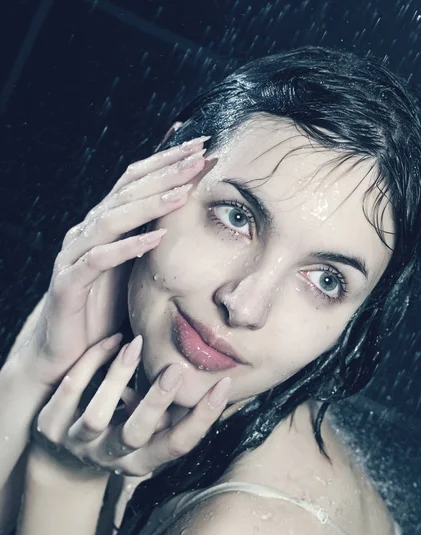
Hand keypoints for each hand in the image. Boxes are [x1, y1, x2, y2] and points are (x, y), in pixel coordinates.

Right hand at [17, 135, 209, 387]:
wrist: (66, 350)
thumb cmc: (104, 309)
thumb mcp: (135, 271)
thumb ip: (153, 243)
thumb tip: (194, 221)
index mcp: (106, 225)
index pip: (138, 182)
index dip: (168, 162)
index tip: (204, 147)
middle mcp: (89, 232)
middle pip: (128, 191)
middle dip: (166, 171)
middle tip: (200, 154)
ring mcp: (76, 255)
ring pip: (112, 219)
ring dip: (150, 204)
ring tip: (184, 191)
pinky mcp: (69, 283)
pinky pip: (98, 260)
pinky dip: (127, 248)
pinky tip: (155, 239)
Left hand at [32, 334, 230, 477]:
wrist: (62, 456)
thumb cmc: (120, 429)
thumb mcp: (147, 427)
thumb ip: (171, 410)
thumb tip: (209, 376)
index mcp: (142, 460)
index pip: (178, 445)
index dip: (204, 418)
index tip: (224, 384)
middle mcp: (110, 457)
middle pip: (136, 435)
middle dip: (156, 402)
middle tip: (175, 369)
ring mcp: (77, 444)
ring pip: (96, 417)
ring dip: (117, 379)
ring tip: (135, 345)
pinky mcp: (49, 427)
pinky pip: (67, 394)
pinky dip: (88, 366)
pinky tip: (109, 342)